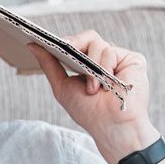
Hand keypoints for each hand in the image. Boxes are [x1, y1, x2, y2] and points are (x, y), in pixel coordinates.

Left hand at [28, 32, 154, 162]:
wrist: (112, 126)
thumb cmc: (88, 111)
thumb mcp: (62, 87)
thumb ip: (50, 65)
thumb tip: (32, 45)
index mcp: (87, 64)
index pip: (76, 44)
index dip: (64, 42)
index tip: (48, 40)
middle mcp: (103, 59)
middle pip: (87, 37)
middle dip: (74, 44)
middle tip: (66, 50)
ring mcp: (117, 59)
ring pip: (98, 44)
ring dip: (91, 68)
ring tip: (94, 89)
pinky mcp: (132, 60)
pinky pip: (111, 51)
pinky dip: (105, 68)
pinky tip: (106, 86)